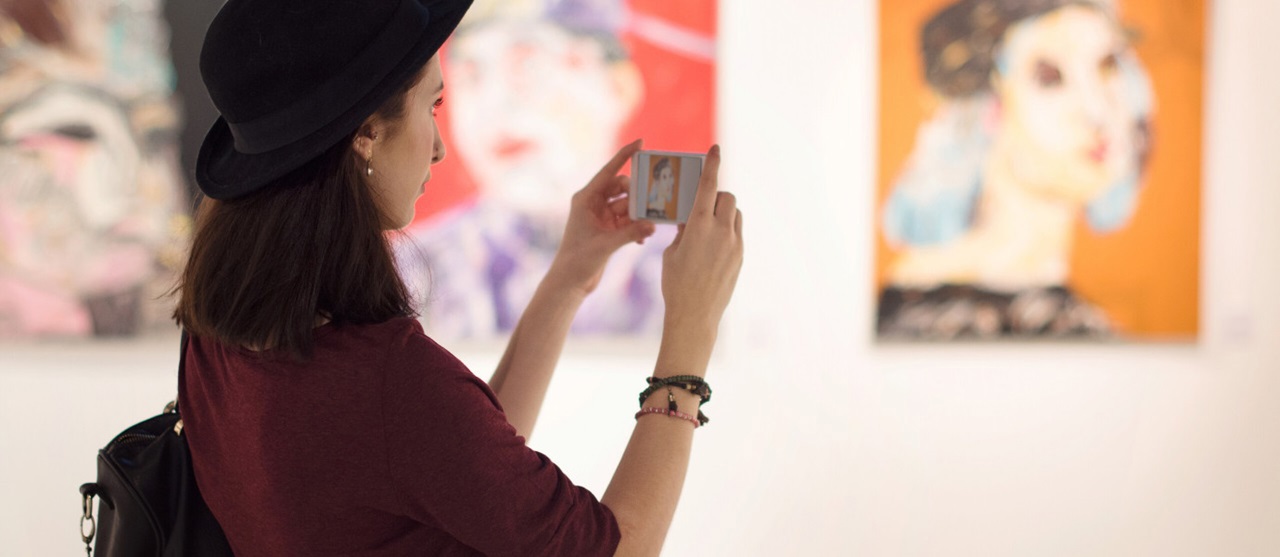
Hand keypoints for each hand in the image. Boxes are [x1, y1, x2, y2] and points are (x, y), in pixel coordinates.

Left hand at [547, 139, 656, 294]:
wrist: (570, 283)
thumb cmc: (578, 261)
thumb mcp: (606, 245)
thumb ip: (630, 233)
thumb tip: (653, 226)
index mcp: (586, 198)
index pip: (609, 171)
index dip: (625, 155)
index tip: (641, 143)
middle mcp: (593, 204)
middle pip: (622, 188)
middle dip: (638, 195)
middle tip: (653, 201)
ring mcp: (601, 216)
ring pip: (628, 205)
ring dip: (639, 215)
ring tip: (648, 226)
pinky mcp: (608, 230)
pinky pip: (628, 221)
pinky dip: (636, 227)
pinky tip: (642, 239)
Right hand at [662, 145, 742, 333]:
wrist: (695, 315)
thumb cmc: (675, 283)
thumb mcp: (671, 252)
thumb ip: (684, 231)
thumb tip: (691, 221)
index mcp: (699, 226)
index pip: (708, 186)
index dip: (712, 165)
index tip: (715, 149)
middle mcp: (722, 231)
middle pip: (726, 198)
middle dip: (716, 196)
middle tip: (702, 206)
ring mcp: (734, 244)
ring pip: (735, 214)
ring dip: (723, 213)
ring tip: (707, 227)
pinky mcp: (740, 257)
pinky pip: (737, 233)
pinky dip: (727, 230)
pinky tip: (712, 246)